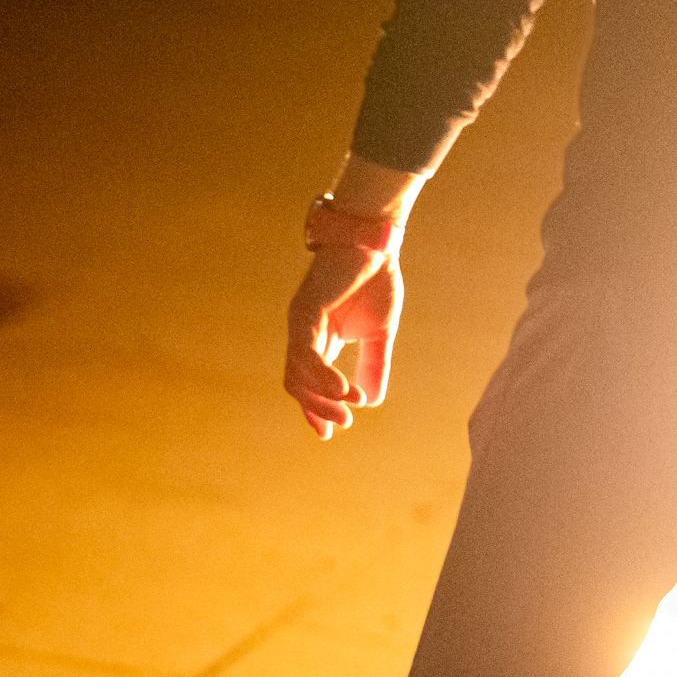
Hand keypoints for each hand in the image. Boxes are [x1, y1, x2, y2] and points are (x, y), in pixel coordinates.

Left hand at [284, 242, 399, 437]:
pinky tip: (341, 388)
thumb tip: (371, 401)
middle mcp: (304, 335)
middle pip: (297, 383)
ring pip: (296, 372)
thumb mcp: (380, 333)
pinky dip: (321, 374)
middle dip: (316, 408)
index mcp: (321, 341)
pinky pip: (305, 351)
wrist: (375, 243)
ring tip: (346, 408)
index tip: (329, 432)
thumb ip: (374, 365)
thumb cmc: (375, 280)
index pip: (308, 383)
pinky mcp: (304, 311)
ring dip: (319, 396)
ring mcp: (301, 323)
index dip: (315, 409)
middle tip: (342, 425)